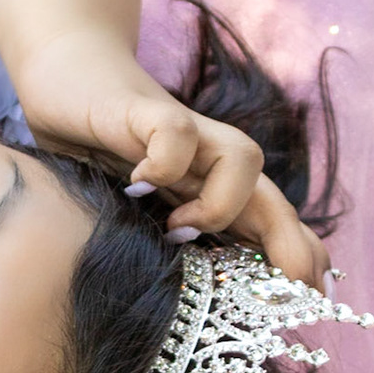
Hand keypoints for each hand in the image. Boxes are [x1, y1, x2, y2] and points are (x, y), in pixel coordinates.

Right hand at [9, 29, 330, 286]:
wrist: (64, 69)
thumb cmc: (93, 144)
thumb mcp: (128, 200)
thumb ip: (155, 233)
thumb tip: (175, 301)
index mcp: (207, 186)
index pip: (273, 223)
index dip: (299, 259)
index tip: (308, 303)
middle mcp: (206, 159)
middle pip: (272, 199)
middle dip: (292, 244)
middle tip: (295, 289)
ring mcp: (181, 132)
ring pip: (243, 158)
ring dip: (222, 204)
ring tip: (177, 229)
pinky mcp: (142, 109)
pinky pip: (175, 132)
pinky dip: (165, 162)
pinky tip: (137, 184)